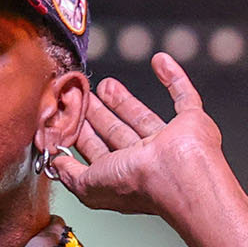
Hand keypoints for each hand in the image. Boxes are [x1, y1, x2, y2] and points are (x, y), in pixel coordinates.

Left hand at [51, 53, 227, 220]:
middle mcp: (145, 160)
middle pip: (117, 132)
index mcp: (122, 174)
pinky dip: (174, 78)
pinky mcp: (192, 121)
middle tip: (84, 96)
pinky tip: (161, 62)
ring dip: (125, 100)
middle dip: (99, 115)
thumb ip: (69, 173)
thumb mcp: (87, 184)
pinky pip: (184, 95)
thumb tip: (55, 162)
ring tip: (105, 84)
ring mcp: (169, 140)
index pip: (97, 152)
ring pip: (142, 116)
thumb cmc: (136, 182)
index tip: (67, 117)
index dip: (82, 135)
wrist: (178, 175)